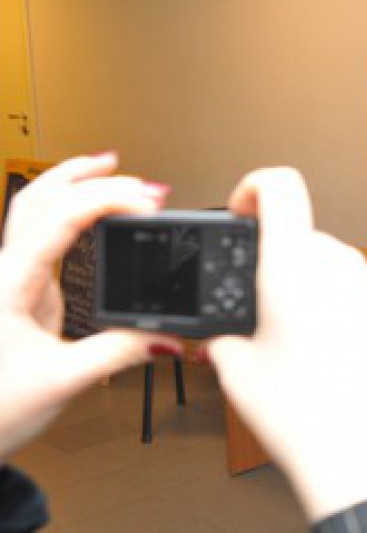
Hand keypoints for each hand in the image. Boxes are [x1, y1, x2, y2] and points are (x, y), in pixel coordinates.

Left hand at [0, 153, 176, 459]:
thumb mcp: (60, 383)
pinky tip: (91, 226)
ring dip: (69, 187)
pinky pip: (40, 240)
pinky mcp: (17, 297)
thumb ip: (118, 354)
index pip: (60, 218)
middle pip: (35, 199)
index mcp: (11, 284)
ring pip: (31, 214)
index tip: (150, 201)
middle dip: (80, 174)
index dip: (107, 198)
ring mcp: (9, 283)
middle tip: (124, 166)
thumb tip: (167, 337)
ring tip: (106, 173)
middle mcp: (5, 275)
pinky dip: (68, 218)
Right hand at [207, 167, 366, 521]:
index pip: (280, 184)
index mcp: (293, 263)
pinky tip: (329, 352)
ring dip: (311, 285)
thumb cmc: (302, 414)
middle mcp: (341, 263)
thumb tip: (221, 331)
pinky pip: (359, 292)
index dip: (253, 187)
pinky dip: (340, 307)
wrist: (361, 454)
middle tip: (261, 311)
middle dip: (278, 262)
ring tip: (295, 340)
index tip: (242, 209)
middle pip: (303, 235)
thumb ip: (223, 332)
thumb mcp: (235, 368)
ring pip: (334, 264)